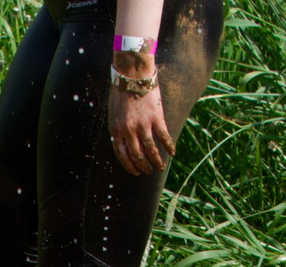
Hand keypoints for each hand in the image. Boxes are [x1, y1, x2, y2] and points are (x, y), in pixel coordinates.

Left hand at [107, 55, 173, 174]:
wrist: (132, 75)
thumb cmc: (121, 92)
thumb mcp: (113, 113)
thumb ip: (118, 128)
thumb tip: (124, 142)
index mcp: (116, 130)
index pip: (122, 154)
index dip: (129, 165)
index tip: (135, 171)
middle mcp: (128, 130)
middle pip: (136, 155)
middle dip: (143, 166)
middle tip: (148, 171)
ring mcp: (142, 125)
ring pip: (151, 149)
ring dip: (156, 160)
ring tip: (160, 167)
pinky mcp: (156, 117)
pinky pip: (163, 136)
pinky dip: (168, 146)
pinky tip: (172, 152)